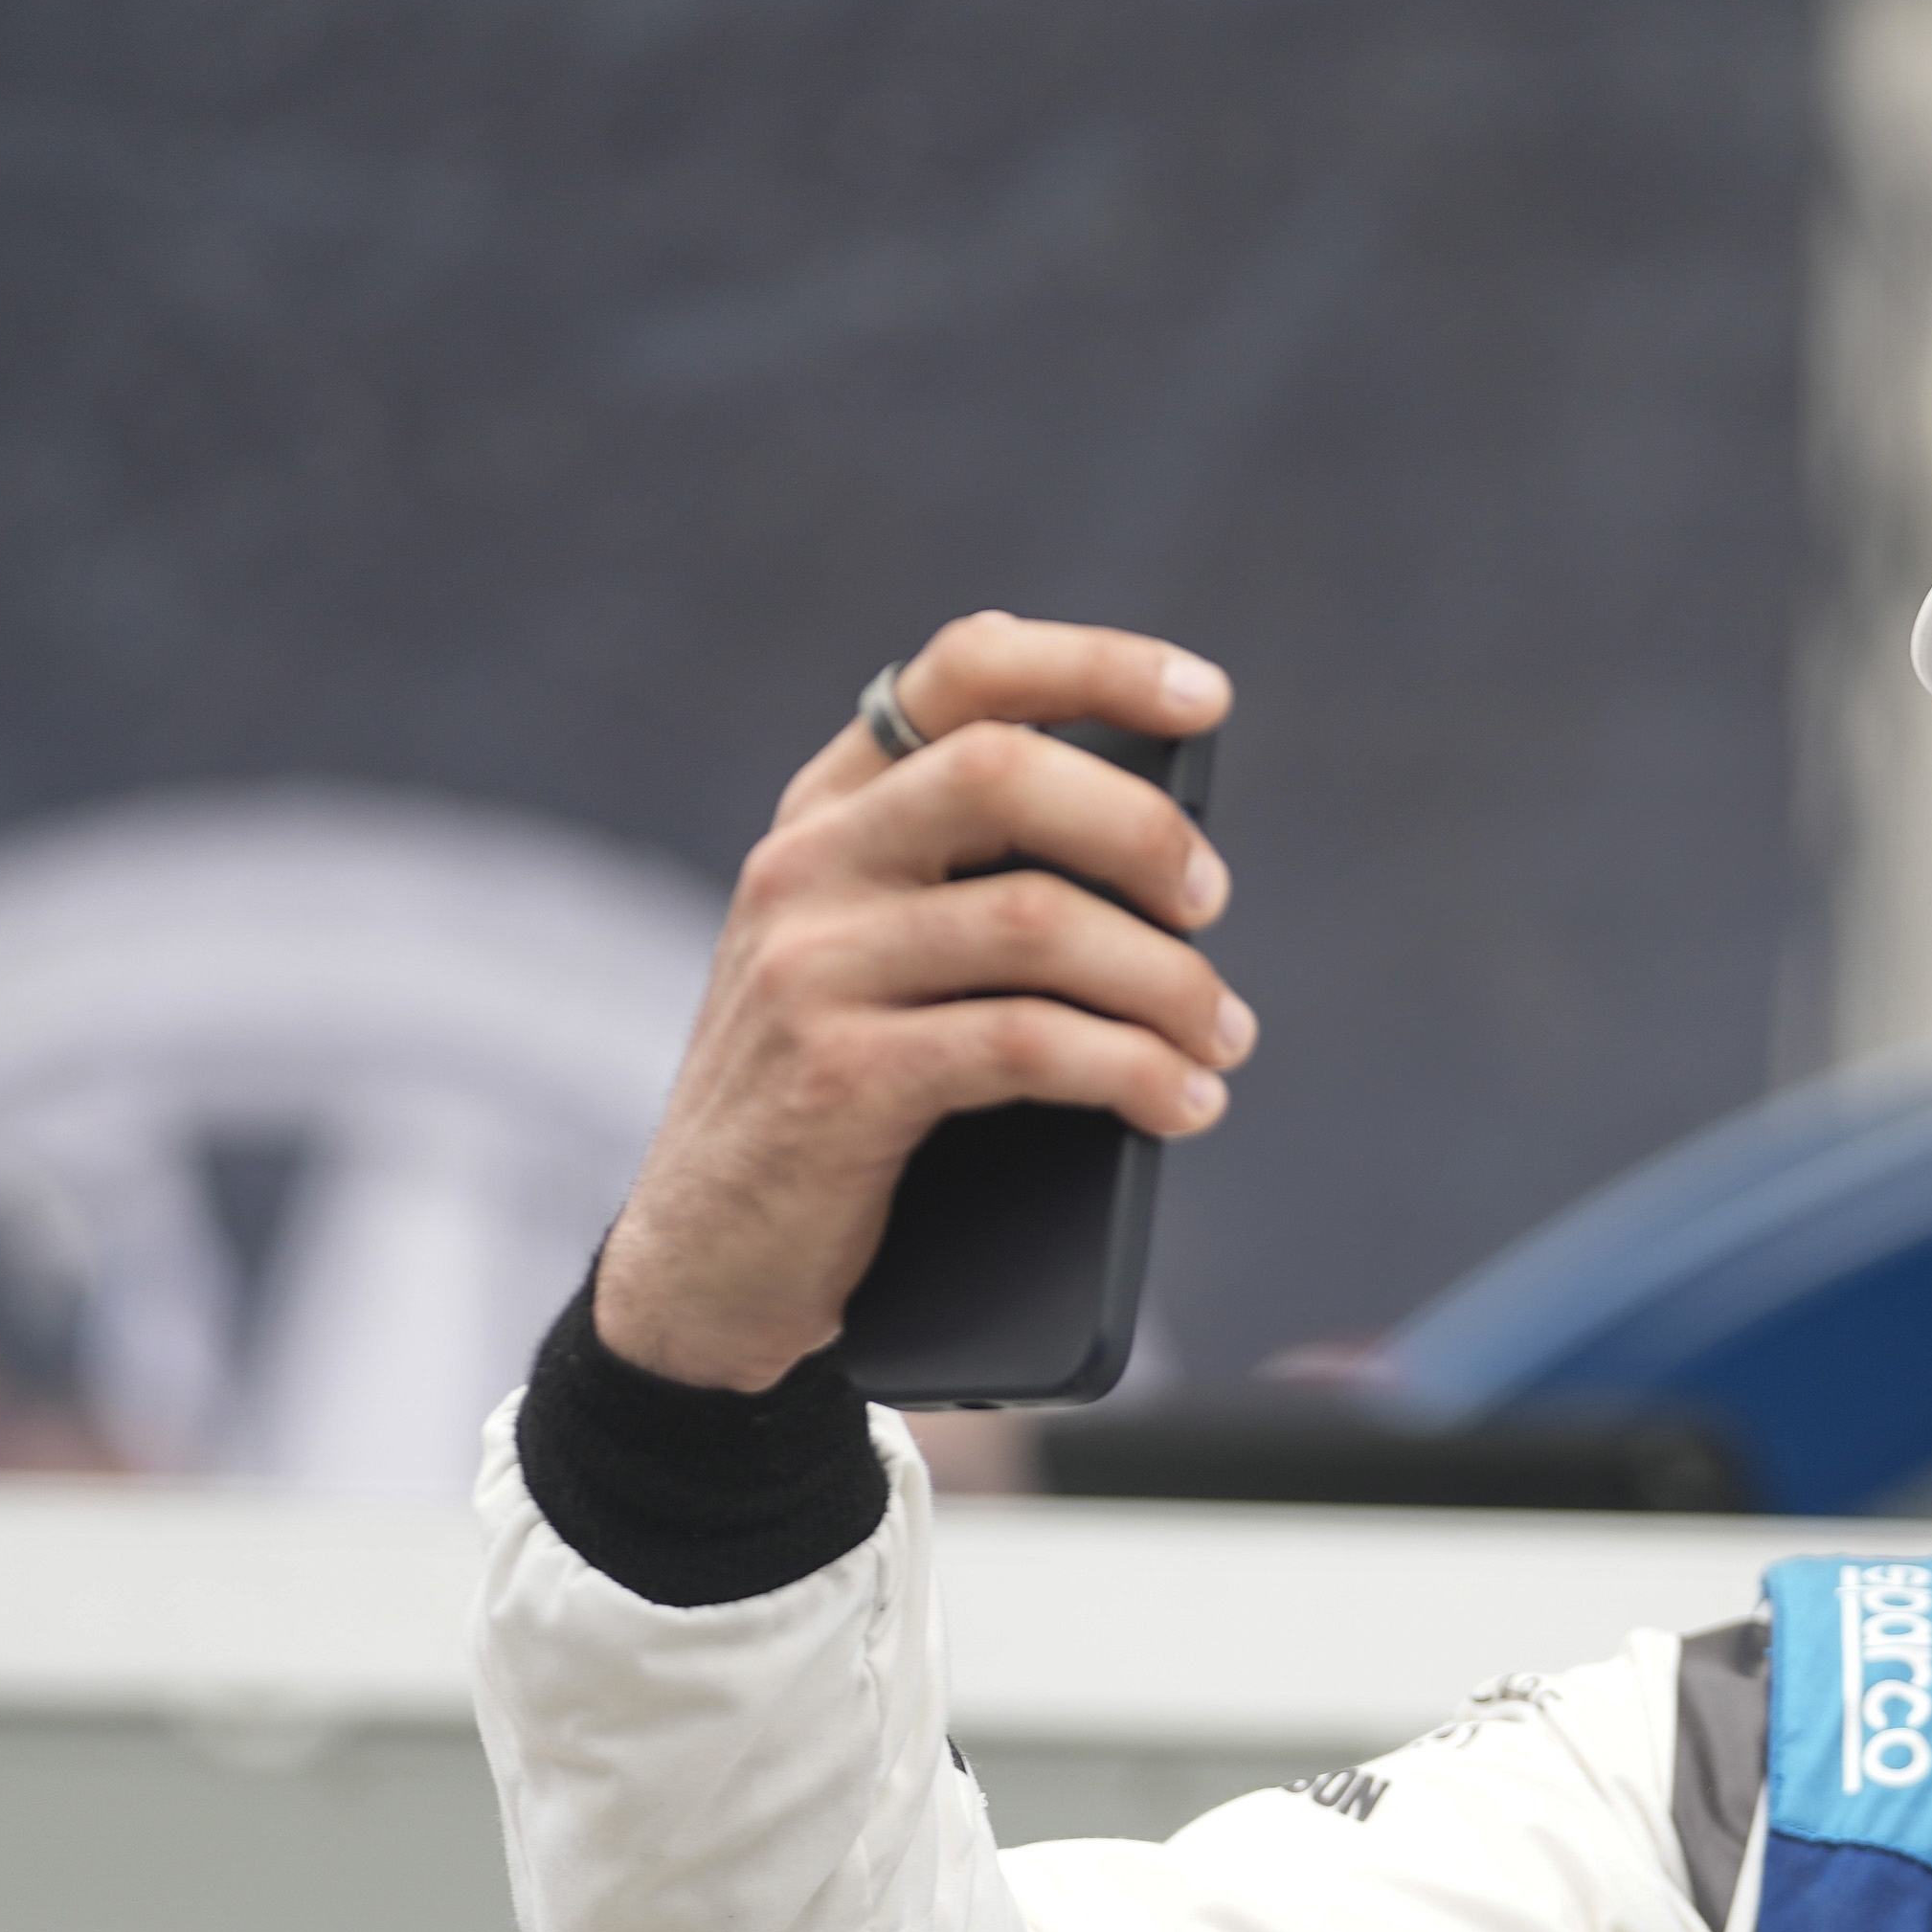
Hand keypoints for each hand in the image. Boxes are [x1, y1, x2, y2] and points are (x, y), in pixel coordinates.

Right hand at [594, 613, 1250, 1391]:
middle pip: (1006, 773)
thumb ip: (974, 884)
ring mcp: (808, 970)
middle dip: (1143, 831)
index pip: (958, 676)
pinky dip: (1135, 1072)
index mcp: (828, 814)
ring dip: (1167, 981)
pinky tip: (1184, 1103)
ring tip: (1223, 1039)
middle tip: (1210, 906)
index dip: (1092, 664)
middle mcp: (805, 867)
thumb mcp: (885, 965)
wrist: (708, 1267)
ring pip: (1038, 920)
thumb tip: (1169, 855)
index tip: (1203, 696)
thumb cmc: (843, 1105)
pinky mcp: (837, 1079)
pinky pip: (1027, 1045)